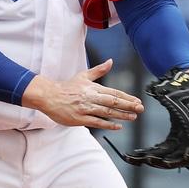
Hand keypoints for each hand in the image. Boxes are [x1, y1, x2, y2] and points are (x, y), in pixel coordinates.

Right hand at [21, 59, 143, 128]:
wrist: (48, 96)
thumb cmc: (67, 87)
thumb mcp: (84, 75)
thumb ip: (99, 70)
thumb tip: (111, 61)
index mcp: (93, 88)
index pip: (114, 92)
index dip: (127, 97)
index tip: (137, 100)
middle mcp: (91, 97)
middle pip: (113, 101)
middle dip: (128, 105)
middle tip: (140, 108)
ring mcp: (85, 108)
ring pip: (107, 112)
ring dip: (121, 115)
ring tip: (133, 117)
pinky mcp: (80, 119)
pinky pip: (97, 122)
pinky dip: (108, 125)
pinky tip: (118, 126)